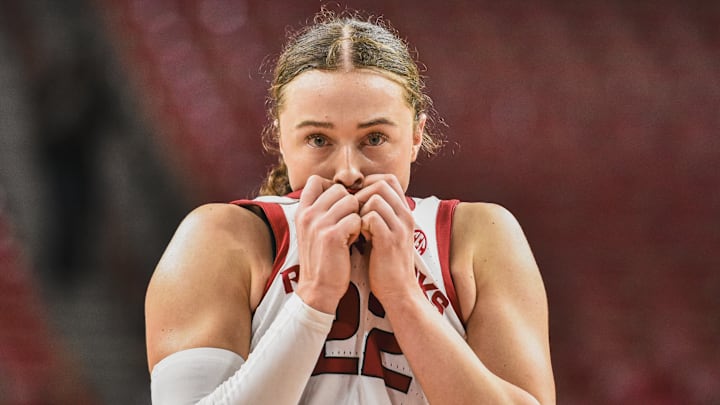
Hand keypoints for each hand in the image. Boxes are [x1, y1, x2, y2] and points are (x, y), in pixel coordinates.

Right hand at [294, 175, 360, 313]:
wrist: (318, 289)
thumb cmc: (321, 259)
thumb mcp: (312, 231)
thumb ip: (320, 210)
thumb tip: (339, 191)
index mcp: (302, 211)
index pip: (315, 180)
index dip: (332, 188)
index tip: (339, 205)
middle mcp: (307, 214)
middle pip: (338, 189)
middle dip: (349, 204)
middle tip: (347, 223)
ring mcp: (318, 224)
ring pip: (350, 201)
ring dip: (356, 216)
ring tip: (350, 233)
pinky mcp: (332, 236)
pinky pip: (356, 218)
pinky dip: (359, 229)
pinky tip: (352, 242)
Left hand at [354, 174, 417, 304]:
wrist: (398, 291)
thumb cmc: (385, 264)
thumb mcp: (384, 234)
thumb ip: (377, 216)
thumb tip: (355, 200)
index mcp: (404, 213)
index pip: (389, 180)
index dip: (369, 184)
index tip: (357, 200)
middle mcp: (405, 216)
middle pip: (382, 184)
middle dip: (361, 194)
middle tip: (353, 212)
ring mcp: (399, 227)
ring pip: (376, 198)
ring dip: (359, 209)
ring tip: (356, 225)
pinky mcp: (390, 240)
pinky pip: (372, 217)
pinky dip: (360, 223)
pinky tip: (358, 236)